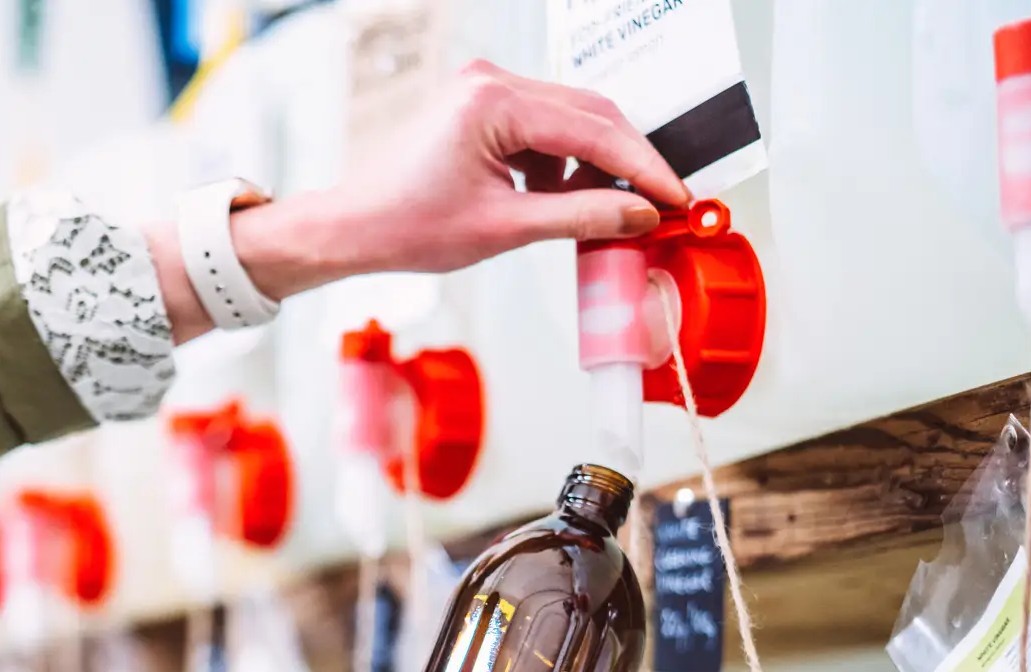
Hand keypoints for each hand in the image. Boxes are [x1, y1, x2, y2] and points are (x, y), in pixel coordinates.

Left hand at [148, 61, 690, 340]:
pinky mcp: (483, 106)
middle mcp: (491, 83)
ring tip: (605, 212)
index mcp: (493, 104)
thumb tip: (640, 215)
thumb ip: (579, 217)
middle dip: (629, 162)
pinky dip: (564, 163)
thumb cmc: (406, 226)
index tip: (677, 198)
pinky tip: (562, 200)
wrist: (353, 227)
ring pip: (572, 120)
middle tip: (660, 204)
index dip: (645, 168)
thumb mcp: (503, 229)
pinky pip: (545, 127)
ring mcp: (486, 90)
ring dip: (595, 165)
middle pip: (591, 114)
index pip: (594, 131)